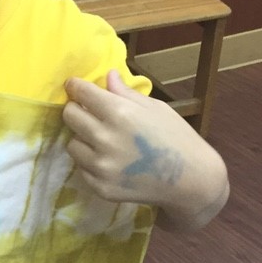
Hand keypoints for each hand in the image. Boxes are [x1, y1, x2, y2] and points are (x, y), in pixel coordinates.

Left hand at [62, 70, 227, 229]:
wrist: (192, 181)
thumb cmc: (178, 137)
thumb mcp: (156, 108)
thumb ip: (126, 93)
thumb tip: (108, 75)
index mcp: (119, 113)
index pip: (81, 93)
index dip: (76, 86)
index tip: (74, 85)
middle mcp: (105, 139)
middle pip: (70, 116)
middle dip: (76, 109)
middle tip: (88, 111)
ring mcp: (101, 166)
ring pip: (72, 144)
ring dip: (82, 137)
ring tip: (100, 138)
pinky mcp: (100, 187)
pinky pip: (82, 167)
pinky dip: (90, 161)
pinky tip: (109, 159)